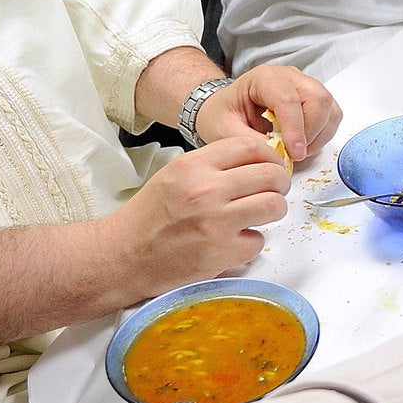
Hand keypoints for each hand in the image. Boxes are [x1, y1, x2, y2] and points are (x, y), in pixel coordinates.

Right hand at [107, 137, 289, 288]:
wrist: (122, 256)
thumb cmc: (149, 216)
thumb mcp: (175, 175)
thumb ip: (213, 165)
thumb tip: (258, 162)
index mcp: (194, 165)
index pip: (251, 146)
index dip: (270, 156)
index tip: (272, 166)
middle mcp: (206, 190)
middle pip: (271, 175)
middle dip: (279, 183)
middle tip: (273, 191)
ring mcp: (215, 222)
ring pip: (274, 205)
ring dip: (272, 211)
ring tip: (258, 215)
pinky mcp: (220, 253)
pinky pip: (258, 242)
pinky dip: (250, 243)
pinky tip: (234, 242)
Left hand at [195, 65, 342, 162]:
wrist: (225, 108)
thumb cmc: (222, 114)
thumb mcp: (223, 131)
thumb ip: (250, 144)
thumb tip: (279, 158)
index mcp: (264, 78)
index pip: (288, 99)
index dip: (295, 129)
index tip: (294, 154)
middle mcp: (289, 76)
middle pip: (317, 98)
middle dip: (311, 132)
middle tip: (295, 154)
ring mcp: (305, 85)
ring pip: (329, 107)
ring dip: (320, 134)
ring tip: (298, 151)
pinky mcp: (314, 98)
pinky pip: (332, 115)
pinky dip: (324, 134)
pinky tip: (305, 144)